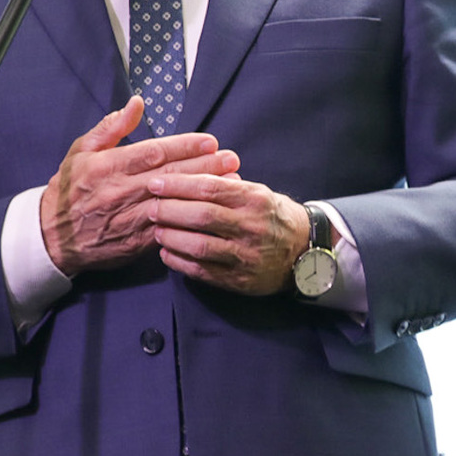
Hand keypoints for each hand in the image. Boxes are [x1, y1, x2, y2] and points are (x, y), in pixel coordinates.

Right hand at [40, 97, 236, 276]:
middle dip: (204, 166)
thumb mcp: (82, 151)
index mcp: (108, 167)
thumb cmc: (70, 188)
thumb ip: (111, 127)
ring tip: (232, 182)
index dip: (184, 146)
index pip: (153, 152)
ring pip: (173, 203)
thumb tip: (137, 103)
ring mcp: (129, 219)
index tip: (210, 141)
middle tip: (231, 158)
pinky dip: (190, 221)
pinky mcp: (135, 243)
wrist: (52, 237)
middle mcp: (120, 192)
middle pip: (170, 176)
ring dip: (203, 193)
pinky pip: (167, 230)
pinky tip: (211, 212)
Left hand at [146, 168, 310, 295]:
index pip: (210, 187)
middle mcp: (251, 226)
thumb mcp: (258, 193)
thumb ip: (226, 186)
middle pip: (201, 216)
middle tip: (151, 207)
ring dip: (171, 237)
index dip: (178, 185)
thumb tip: (187, 176)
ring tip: (157, 230)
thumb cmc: (274, 217)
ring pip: (200, 246)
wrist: (304, 251)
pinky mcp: (239, 278)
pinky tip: (167, 253)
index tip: (156, 183)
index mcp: (254, 200)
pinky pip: (202, 270)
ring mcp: (245, 255)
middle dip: (169, 210)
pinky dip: (179, 261)